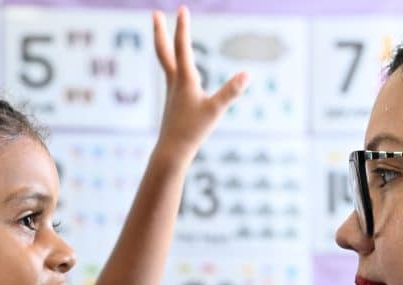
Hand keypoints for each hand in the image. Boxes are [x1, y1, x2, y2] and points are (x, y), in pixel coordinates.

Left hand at [152, 6, 248, 162]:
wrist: (171, 151)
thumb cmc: (192, 132)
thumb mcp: (215, 110)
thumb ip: (231, 91)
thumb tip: (247, 74)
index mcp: (184, 80)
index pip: (182, 47)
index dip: (182, 27)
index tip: (182, 8)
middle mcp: (174, 82)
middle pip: (164, 51)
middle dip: (160, 31)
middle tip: (155, 13)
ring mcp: (171, 91)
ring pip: (166, 62)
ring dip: (164, 45)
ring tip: (163, 33)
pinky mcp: (173, 101)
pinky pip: (172, 75)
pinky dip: (172, 64)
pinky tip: (178, 68)